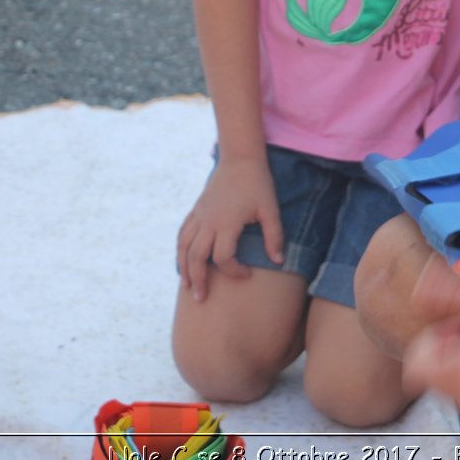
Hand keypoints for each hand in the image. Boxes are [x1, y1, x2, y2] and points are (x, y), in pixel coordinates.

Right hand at [176, 153, 283, 301]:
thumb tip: (278, 261)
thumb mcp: (271, 209)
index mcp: (227, 223)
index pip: (224, 257)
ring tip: (187, 287)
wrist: (240, 160)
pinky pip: (182, 233)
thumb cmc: (258, 185)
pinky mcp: (196, 210)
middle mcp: (209, 221)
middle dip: (198, 279)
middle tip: (201, 299)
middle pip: (196, 256)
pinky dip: (180, 249)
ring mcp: (200, 215)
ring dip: (184, 268)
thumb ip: (274, 236)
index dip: (234, 270)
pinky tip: (183, 262)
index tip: (246, 274)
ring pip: (184, 246)